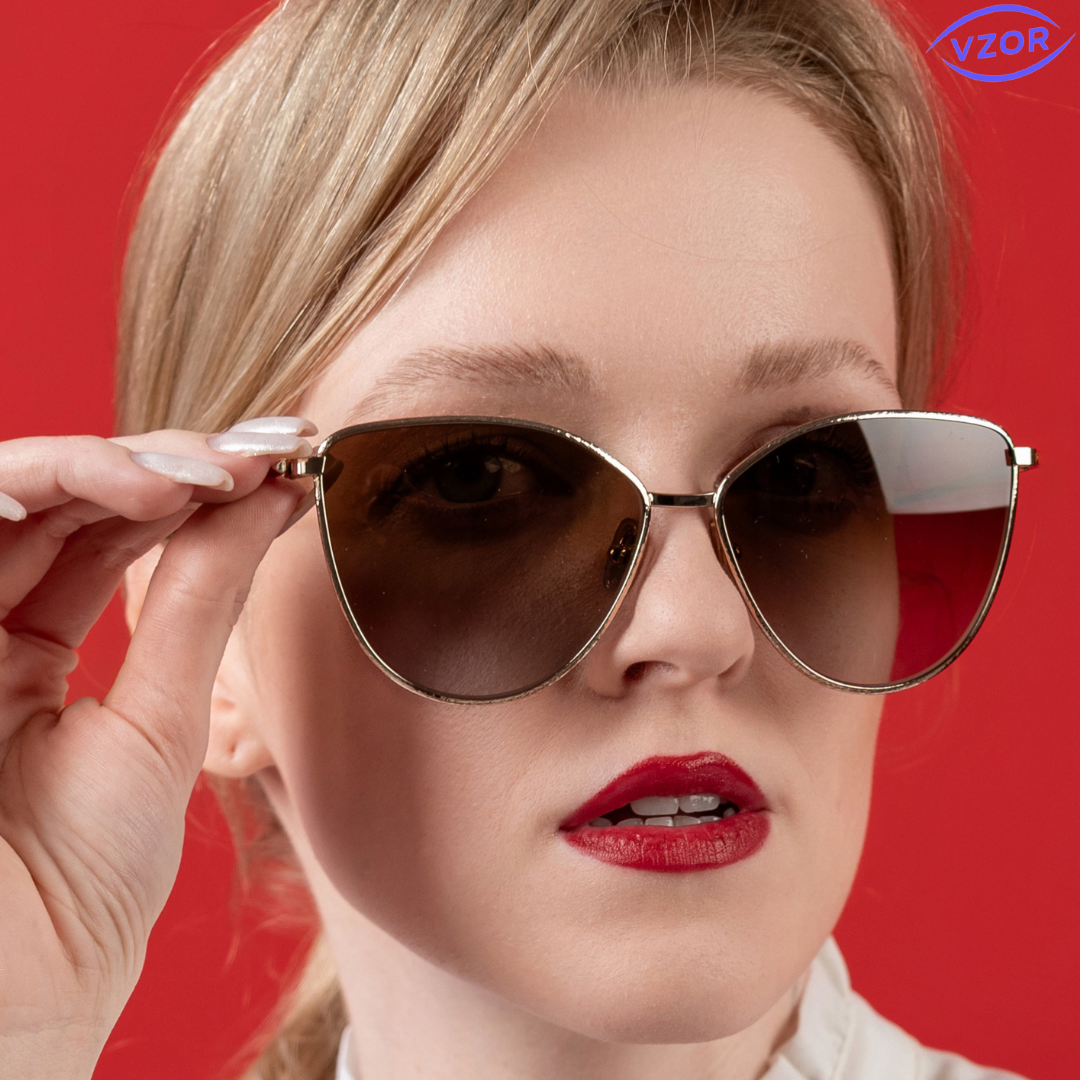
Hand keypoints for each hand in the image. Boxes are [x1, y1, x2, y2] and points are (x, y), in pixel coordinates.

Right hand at [0, 423, 311, 1078]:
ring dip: (108, 465)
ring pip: (14, 495)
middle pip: (68, 496)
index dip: (196, 484)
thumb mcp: (163, 718)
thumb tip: (271, 499)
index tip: (285, 460)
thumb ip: (201, 599)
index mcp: (33, 647)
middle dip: (166, 460)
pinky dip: (31, 489)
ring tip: (203, 473)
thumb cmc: (81, 878)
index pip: (113, 529)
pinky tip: (113, 484)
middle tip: (257, 450)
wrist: (14, 986)